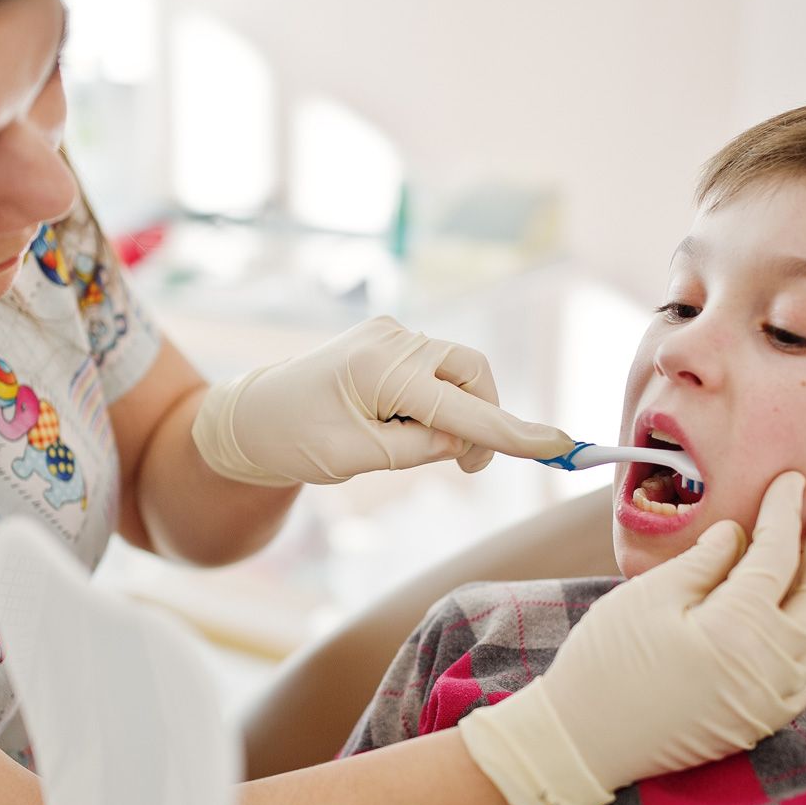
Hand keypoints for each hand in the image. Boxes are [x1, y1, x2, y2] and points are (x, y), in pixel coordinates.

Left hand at [190, 316, 572, 485]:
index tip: (560, 446)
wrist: (245, 418)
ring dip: (457, 413)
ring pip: (457, 372)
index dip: (513, 432)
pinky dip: (436, 401)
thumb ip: (418, 450)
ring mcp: (389, 334)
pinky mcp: (385, 341)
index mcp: (380, 370)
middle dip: (484, 419)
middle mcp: (391, 340)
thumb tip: (466, 443)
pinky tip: (402, 426)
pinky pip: (433, 370)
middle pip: (473, 374)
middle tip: (466, 469)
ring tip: (418, 448)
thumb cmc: (290, 441)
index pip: (463, 407)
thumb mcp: (355, 459)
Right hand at [459, 472, 805, 804]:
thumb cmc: (607, 662)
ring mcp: (772, 700)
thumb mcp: (650, 596)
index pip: (779, 555)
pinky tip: (795, 616)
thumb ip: (704, 561)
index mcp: (742, 627)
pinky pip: (803, 671)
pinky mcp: (762, 721)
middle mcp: (772, 667)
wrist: (585, 742)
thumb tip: (738, 535)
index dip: (785, 513)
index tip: (793, 481)